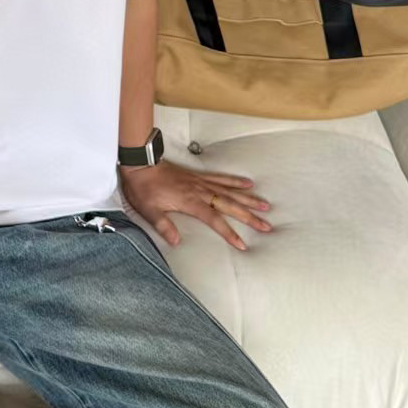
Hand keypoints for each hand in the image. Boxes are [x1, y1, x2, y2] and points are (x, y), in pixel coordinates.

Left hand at [118, 159, 273, 251]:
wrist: (141, 162)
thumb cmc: (143, 188)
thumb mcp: (148, 210)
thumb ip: (163, 226)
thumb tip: (176, 241)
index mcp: (190, 202)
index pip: (215, 220)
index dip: (229, 233)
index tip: (242, 244)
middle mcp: (200, 192)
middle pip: (230, 205)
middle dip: (249, 217)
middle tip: (266, 226)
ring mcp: (201, 182)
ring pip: (230, 192)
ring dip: (248, 199)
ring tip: (265, 206)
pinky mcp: (198, 176)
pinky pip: (221, 178)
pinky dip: (235, 181)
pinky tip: (248, 184)